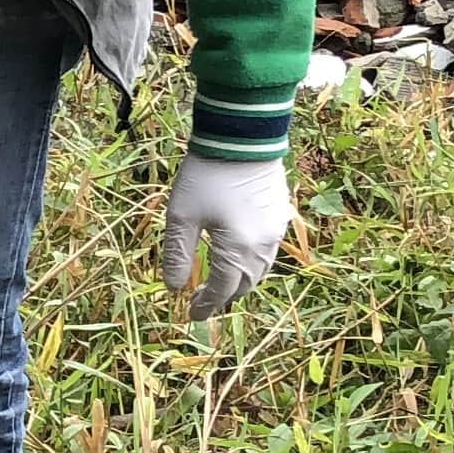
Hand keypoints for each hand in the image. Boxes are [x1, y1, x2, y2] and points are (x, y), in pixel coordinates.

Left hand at [160, 154, 289, 316]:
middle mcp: (262, 246)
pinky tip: (238, 256)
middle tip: (204, 300)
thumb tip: (173, 287)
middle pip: (245, 284)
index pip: (222, 290)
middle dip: (225, 295)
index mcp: (237, 250)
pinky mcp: (280, 214)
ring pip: (260, 269)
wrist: (241, 138)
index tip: (193, 314)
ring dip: (241, 281)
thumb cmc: (206, 176)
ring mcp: (276, 230)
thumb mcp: (181, 217)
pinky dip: (252, 262)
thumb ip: (177, 255)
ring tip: (220, 283)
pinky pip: (268, 250)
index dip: (207, 305)